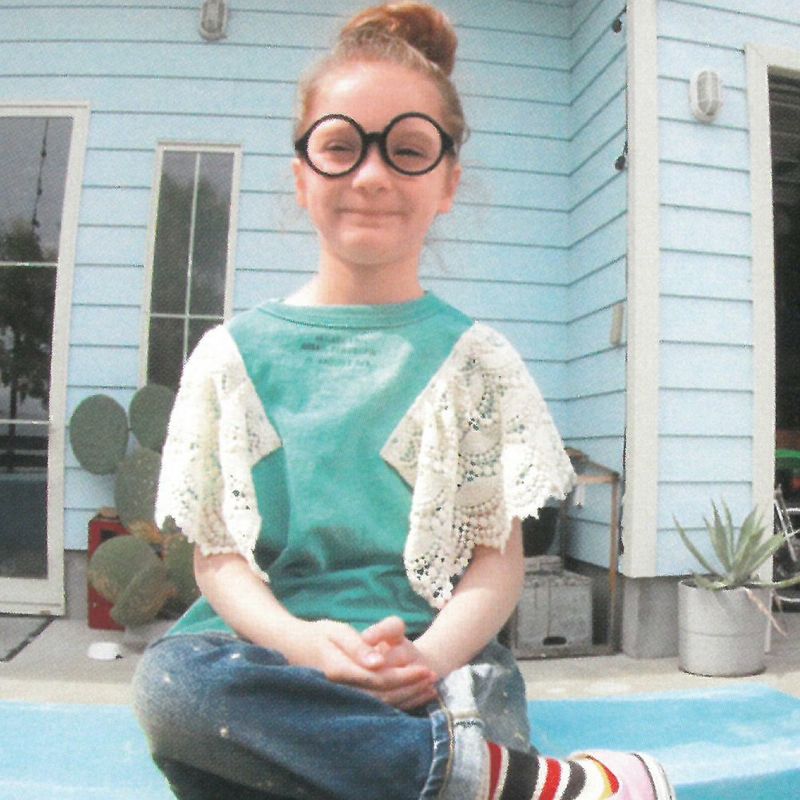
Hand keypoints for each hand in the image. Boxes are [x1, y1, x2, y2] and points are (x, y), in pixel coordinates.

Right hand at [293, 619, 437, 710]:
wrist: (290, 648)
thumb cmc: (317, 635)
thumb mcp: (337, 631)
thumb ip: (358, 646)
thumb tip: (379, 661)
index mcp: (340, 671)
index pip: (380, 678)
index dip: (405, 676)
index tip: (425, 670)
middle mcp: (341, 691)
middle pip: (383, 696)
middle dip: (411, 689)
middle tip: (433, 679)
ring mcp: (342, 700)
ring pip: (380, 705)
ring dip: (407, 698)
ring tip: (429, 689)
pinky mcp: (344, 703)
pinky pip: (373, 707)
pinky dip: (395, 702)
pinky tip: (411, 696)